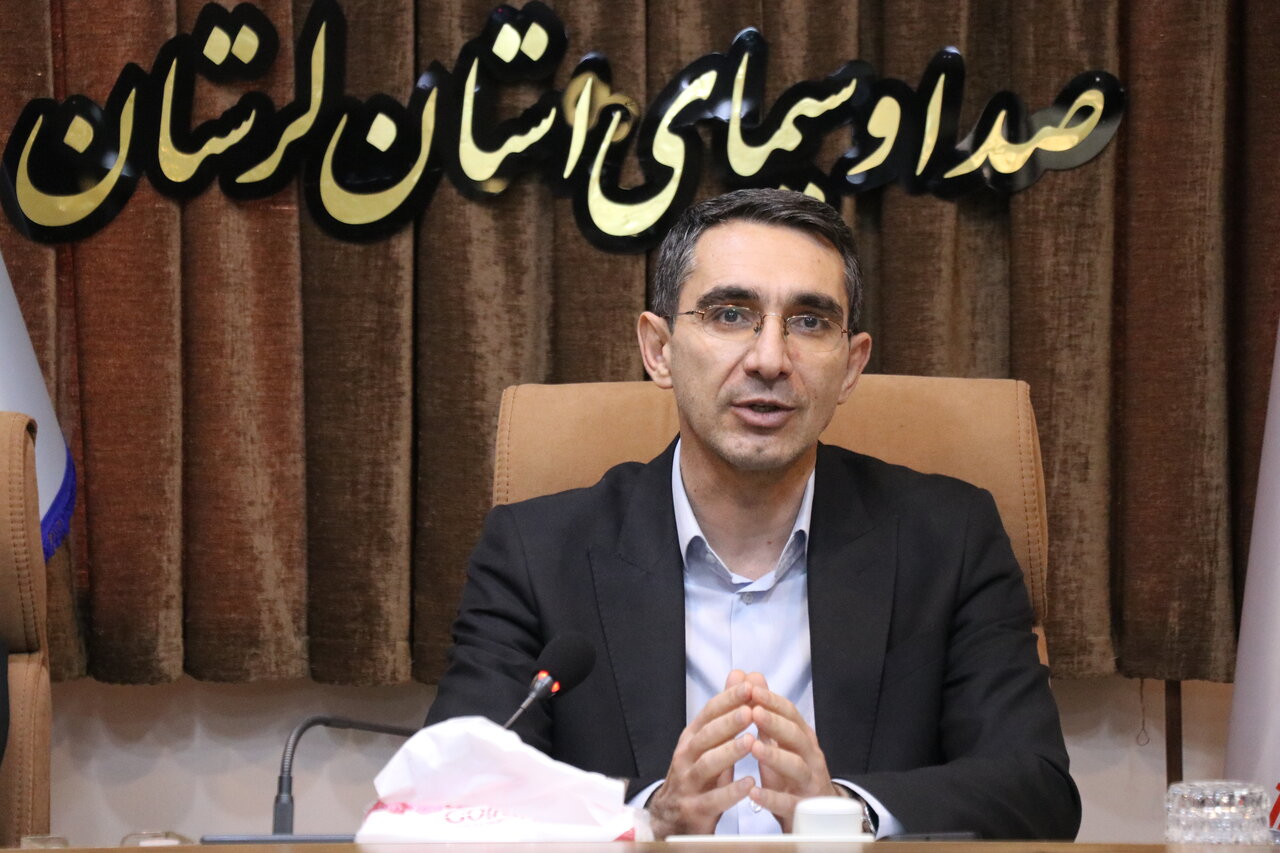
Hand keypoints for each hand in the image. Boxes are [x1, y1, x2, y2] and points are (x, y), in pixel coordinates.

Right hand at [647, 671, 755, 838]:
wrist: (671, 816)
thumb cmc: (697, 774)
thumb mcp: (708, 741)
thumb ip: (726, 710)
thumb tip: (739, 675)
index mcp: (691, 738)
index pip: (708, 713)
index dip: (727, 700)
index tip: (749, 687)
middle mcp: (686, 757)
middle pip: (706, 736)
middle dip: (728, 722)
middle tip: (750, 710)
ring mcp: (688, 783)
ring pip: (707, 764)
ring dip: (730, 752)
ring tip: (751, 742)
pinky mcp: (695, 809)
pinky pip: (713, 800)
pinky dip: (731, 791)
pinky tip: (749, 783)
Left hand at [741, 673, 838, 831]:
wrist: (816, 818)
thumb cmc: (790, 773)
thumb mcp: (778, 742)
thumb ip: (766, 712)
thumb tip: (752, 677)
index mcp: (802, 738)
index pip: (791, 713)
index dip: (772, 701)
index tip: (751, 689)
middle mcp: (810, 757)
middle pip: (796, 736)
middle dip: (775, 723)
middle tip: (753, 711)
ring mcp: (809, 783)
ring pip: (796, 767)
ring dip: (774, 756)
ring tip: (753, 746)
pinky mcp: (803, 810)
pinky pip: (789, 803)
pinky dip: (771, 798)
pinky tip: (753, 792)